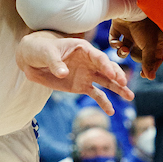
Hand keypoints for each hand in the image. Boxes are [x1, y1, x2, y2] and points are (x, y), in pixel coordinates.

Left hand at [16, 31, 132, 115]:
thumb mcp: (47, 53)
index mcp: (84, 49)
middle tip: (124, 84)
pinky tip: (111, 112)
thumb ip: (55, 63)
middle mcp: (90, 61)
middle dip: (116, 76)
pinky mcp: (82, 86)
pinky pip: (96, 95)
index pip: (99, 57)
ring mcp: (87, 74)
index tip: (113, 75)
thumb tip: (63, 73)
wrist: (32, 60)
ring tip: (129, 97)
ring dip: (118, 89)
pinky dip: (104, 102)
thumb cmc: (40, 50)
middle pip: (107, 69)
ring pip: (106, 82)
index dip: (106, 65)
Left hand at [109, 17, 162, 78]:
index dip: (151, 67)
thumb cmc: (145, 25)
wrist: (131, 6)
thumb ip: (149, 62)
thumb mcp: (150, 45)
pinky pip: (115, 42)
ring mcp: (130, 32)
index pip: (155, 57)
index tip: (144, 75)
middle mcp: (143, 36)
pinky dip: (115, 44)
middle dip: (135, 57)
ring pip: (125, 50)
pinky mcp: (118, 28)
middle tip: (133, 56)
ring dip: (123, 52)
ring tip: (124, 50)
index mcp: (155, 39)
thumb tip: (150, 78)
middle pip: (139, 55)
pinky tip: (117, 43)